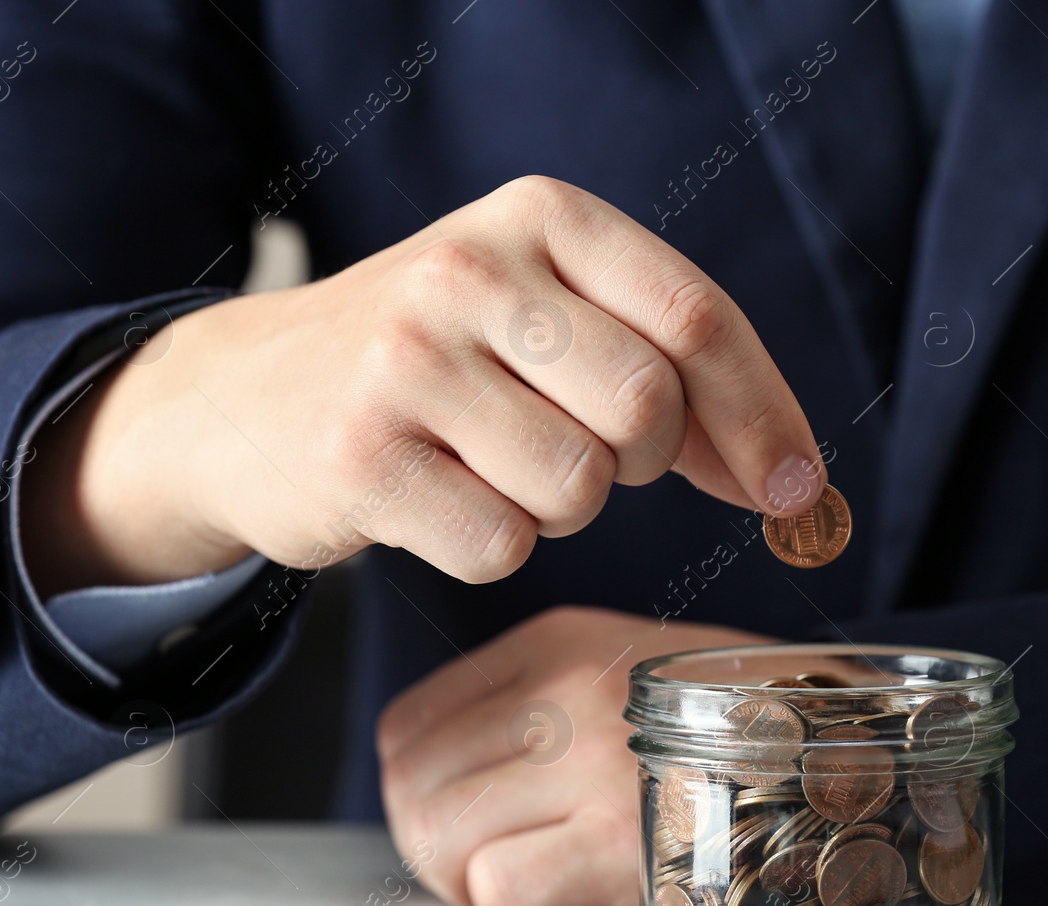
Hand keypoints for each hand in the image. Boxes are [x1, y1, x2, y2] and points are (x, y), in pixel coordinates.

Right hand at [22, 175, 824, 593]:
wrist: (249, 398)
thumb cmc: (439, 363)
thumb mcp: (547, 317)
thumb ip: (670, 368)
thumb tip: (794, 476)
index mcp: (540, 217)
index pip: (696, 317)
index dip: (765, 415)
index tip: (797, 487)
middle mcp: (470, 269)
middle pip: (647, 409)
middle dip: (643, 461)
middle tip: (584, 450)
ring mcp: (405, 360)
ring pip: (579, 487)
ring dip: (561, 507)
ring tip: (496, 468)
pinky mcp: (358, 457)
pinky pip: (502, 545)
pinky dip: (491, 545)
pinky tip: (442, 501)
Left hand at [376, 605, 775, 905]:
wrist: (837, 741)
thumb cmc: (717, 719)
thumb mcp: (614, 666)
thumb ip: (521, 699)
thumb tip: (421, 773)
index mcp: (554, 641)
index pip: (404, 725)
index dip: (413, 785)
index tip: (457, 809)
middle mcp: (566, 690)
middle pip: (410, 786)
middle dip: (429, 842)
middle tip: (480, 859)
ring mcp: (595, 762)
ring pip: (440, 837)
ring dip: (465, 878)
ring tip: (522, 871)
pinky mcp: (623, 837)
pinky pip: (498, 889)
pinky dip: (512, 902)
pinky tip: (565, 884)